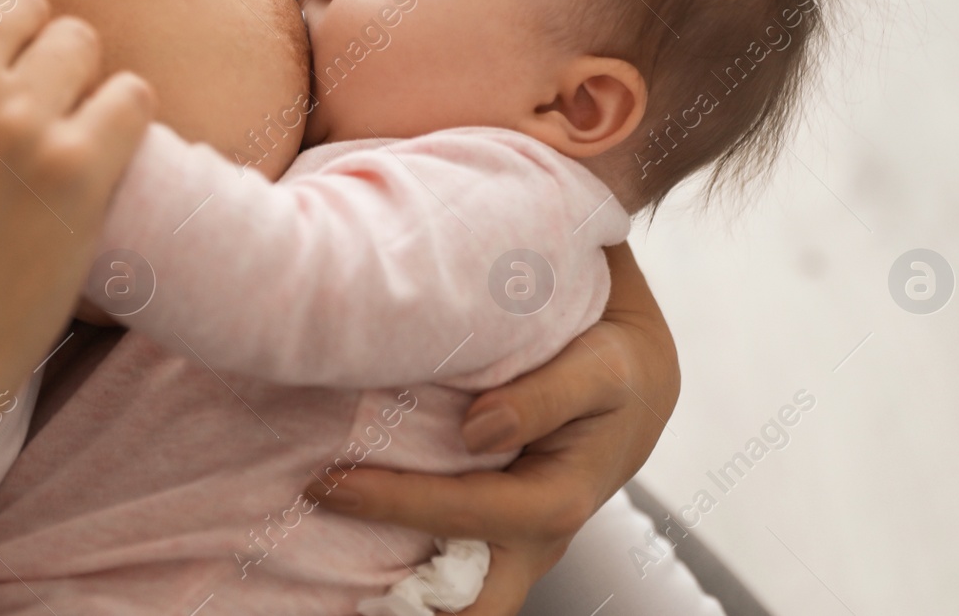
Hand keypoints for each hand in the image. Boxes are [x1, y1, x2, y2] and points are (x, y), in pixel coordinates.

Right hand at [0, 0, 155, 420]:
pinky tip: (94, 161)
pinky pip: (131, 95)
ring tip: (56, 138)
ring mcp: (18, 118)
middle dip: (28, 49)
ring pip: (82, 42)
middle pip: (26, 2)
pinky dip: (120, 125)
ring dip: (76, 84)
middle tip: (22, 104)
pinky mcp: (77, 168)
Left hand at [306, 242, 678, 613]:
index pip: (459, 514)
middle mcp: (535, 542)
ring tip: (322, 565)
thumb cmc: (615, 368)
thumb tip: (478, 428)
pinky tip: (349, 544)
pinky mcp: (498, 534)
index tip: (326, 481)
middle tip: (324, 573)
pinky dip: (405, 568)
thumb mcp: (599, 368)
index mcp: (556, 502)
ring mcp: (516, 546)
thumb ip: (544, 396)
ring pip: (455, 602)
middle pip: (466, 612)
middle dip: (400, 607)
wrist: (637, 378)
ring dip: (396, 591)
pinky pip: (450, 571)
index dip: (388, 502)